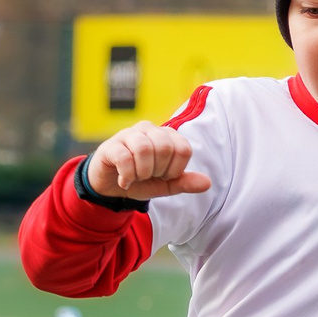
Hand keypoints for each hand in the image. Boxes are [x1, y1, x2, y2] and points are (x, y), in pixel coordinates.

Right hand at [86, 122, 210, 200]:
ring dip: (142, 172)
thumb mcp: (165, 185)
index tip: (163, 176)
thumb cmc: (140, 180)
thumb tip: (207, 183)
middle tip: (148, 176)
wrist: (110, 187)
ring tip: (136, 177)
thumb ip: (184, 182)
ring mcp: (129, 134)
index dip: (175, 169)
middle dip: (158, 171)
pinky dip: (127, 176)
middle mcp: (149, 129)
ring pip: (144, 149)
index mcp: (166, 136)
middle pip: (165, 148)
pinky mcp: (111, 145)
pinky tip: (124, 181)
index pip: (183, 149)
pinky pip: (124, 158)